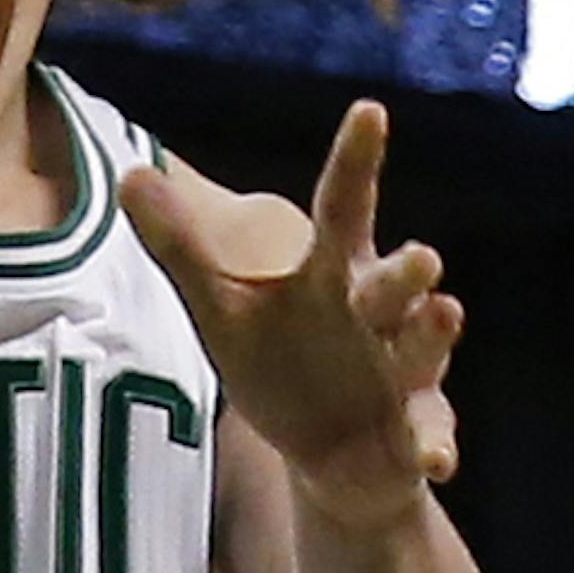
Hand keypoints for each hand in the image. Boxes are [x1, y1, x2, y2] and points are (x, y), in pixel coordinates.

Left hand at [123, 98, 461, 532]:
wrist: (329, 457)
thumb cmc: (284, 366)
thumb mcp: (223, 310)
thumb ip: (183, 249)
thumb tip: (129, 174)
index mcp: (334, 272)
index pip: (345, 207)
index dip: (357, 162)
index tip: (369, 111)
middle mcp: (379, 314)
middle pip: (396, 281)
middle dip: (407, 270)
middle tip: (420, 255)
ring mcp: (405, 372)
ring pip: (424, 348)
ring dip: (432, 335)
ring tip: (444, 314)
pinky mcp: (416, 431)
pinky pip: (429, 436)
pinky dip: (434, 445)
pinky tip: (437, 461)